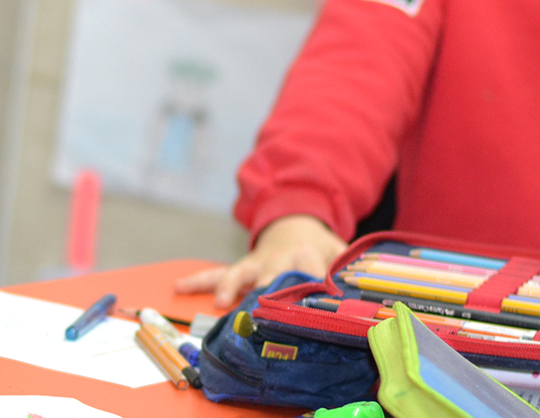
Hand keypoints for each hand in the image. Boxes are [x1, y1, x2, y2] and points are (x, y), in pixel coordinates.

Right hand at [174, 215, 347, 308]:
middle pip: (271, 279)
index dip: (311, 290)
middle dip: (265, 296)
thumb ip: (350, 271)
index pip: (310, 275)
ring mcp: (256, 264)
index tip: (311, 311)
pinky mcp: (241, 268)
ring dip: (230, 287)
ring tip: (221, 304)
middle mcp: (278, 259)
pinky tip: (178, 287)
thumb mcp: (341, 254)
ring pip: (239, 274)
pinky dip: (197, 280)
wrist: (295, 223)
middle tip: (261, 317)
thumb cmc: (320, 247)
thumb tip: (360, 294)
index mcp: (307, 255)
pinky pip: (216, 273)